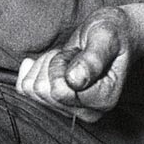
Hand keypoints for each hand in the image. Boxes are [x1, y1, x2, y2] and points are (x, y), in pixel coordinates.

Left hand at [16, 7, 136, 123]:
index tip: (77, 52)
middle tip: (73, 53)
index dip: (60, 65)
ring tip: (69, 57)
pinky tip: (47, 61)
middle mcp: (88, 110)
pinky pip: (25, 90)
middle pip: (43, 92)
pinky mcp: (58, 103)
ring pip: (33, 90)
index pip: (60, 91)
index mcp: (103, 99)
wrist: (117, 34)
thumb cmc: (114, 33)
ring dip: (45, 66)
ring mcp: (72, 109)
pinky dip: (32, 70)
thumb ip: (93, 58)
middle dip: (52, 64)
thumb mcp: (105, 37)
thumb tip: (74, 80)